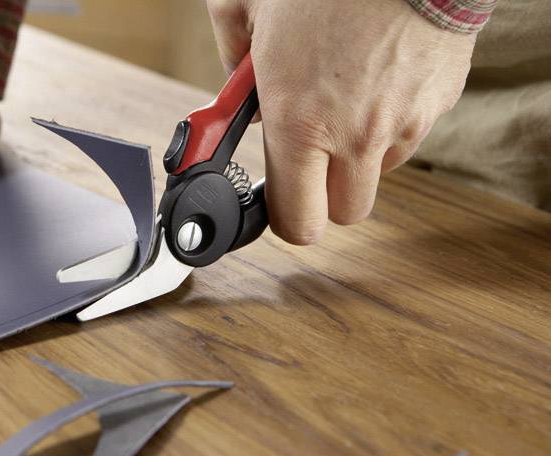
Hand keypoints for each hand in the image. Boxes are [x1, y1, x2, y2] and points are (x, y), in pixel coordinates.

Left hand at [208, 0, 475, 243]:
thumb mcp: (245, 7)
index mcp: (300, 121)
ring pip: (378, 174)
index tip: (275, 198)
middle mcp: (355, 135)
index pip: (295, 219)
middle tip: (309, 155)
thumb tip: (236, 95)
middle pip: (343, 214)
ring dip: (358, 155)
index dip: (283, 217)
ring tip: (344, 100)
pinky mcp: (438, 104)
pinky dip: (390, 122)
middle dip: (323, 194)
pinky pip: (409, 135)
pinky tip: (376, 80)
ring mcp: (403, 123)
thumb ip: (232, 64)